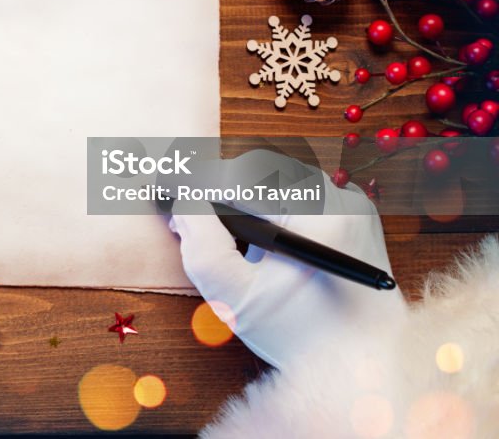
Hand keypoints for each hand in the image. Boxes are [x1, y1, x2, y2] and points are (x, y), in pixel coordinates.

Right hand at [170, 150, 406, 369]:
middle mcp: (341, 200)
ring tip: (214, 221)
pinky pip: (299, 188)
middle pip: (260, 169)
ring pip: (278, 174)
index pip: (241, 179)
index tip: (162, 182)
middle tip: (184, 208)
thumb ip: (202, 247)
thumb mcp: (236, 300)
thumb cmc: (302, 339)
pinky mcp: (353, 211)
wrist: (370, 363)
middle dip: (217, 184)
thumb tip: (185, 205)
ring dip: (241, 190)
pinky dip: (268, 199)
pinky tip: (253, 229)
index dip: (195, 179)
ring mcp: (351, 202)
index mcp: (319, 220)